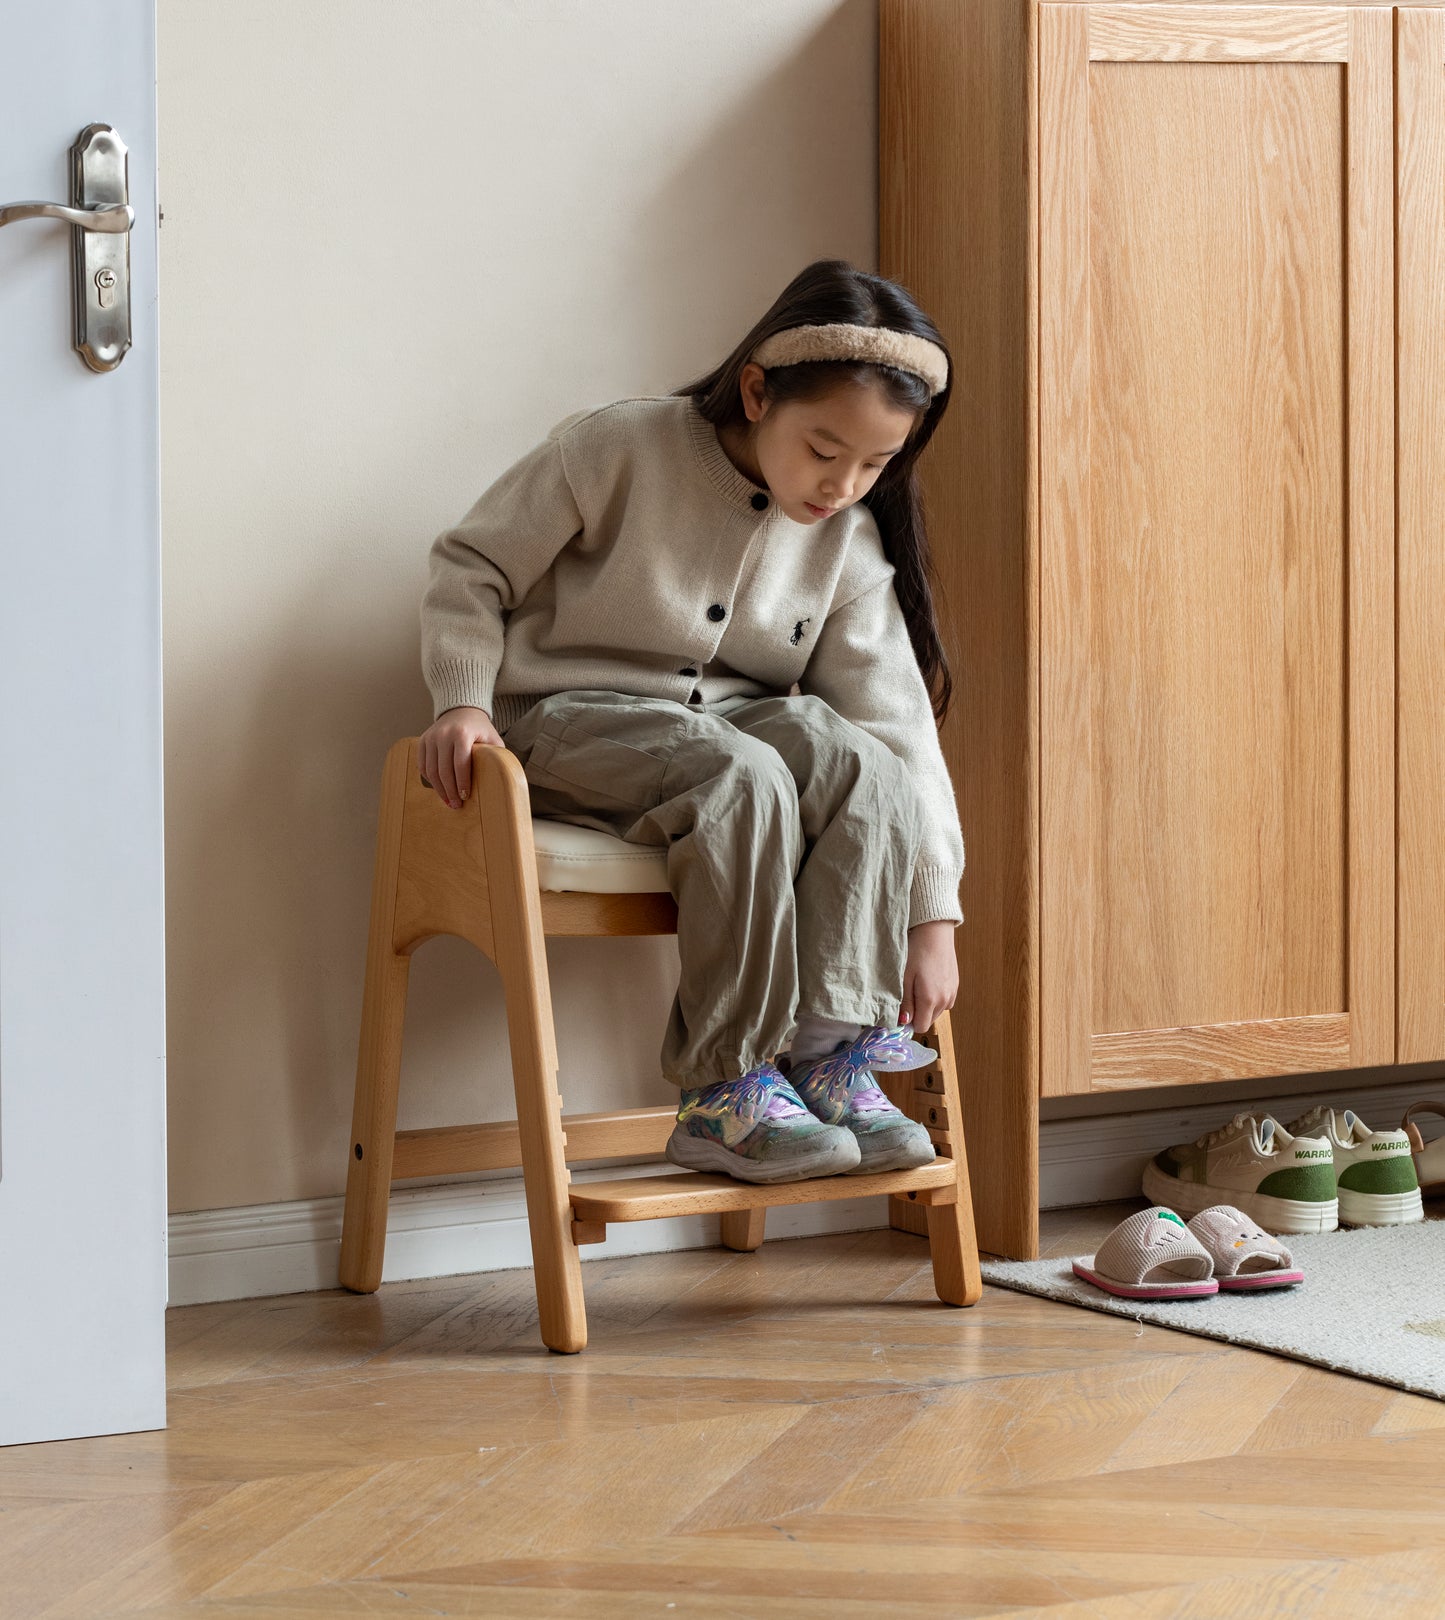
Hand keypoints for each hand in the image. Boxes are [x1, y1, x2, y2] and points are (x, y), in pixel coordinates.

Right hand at [418, 705, 502, 808]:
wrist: (461, 710)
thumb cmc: (480, 729)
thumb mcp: (492, 738)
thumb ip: (496, 755)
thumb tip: (501, 779)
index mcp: (462, 734)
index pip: (460, 764)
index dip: (461, 783)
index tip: (465, 797)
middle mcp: (443, 734)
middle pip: (443, 770)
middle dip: (450, 791)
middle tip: (456, 805)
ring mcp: (430, 738)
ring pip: (431, 770)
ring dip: (439, 789)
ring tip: (448, 801)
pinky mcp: (422, 742)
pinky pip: (423, 766)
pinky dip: (430, 780)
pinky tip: (440, 789)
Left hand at [900, 919, 957, 1034]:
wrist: (935, 934)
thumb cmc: (917, 953)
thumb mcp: (905, 978)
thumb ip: (905, 1003)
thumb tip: (904, 1021)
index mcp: (930, 1000)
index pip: (921, 1027)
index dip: (909, 1022)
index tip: (902, 1010)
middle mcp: (944, 1000)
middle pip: (929, 1020)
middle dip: (918, 1014)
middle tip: (909, 994)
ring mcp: (952, 993)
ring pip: (937, 1012)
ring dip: (927, 1006)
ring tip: (919, 986)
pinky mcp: (956, 986)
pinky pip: (945, 1002)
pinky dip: (936, 998)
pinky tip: (929, 983)